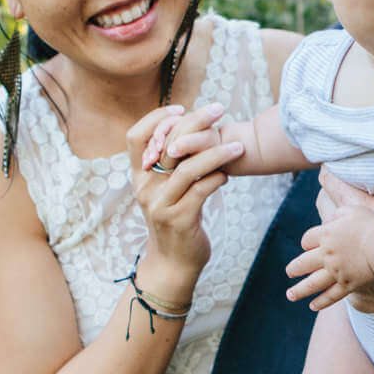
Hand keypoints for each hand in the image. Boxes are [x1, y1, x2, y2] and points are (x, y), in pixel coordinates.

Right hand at [126, 105, 241, 274]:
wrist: (173, 264)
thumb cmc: (175, 219)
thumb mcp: (165, 190)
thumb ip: (172, 165)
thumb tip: (192, 128)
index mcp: (139, 176)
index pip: (136, 137)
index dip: (156, 118)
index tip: (181, 109)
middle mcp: (145, 188)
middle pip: (168, 145)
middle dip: (195, 123)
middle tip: (219, 110)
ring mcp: (160, 205)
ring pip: (188, 168)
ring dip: (217, 153)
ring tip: (238, 147)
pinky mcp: (180, 220)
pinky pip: (201, 190)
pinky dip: (217, 178)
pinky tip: (227, 176)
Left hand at [285, 205, 373, 309]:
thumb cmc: (371, 225)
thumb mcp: (353, 210)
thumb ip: (338, 214)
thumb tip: (331, 221)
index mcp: (325, 235)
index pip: (307, 240)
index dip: (307, 242)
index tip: (309, 245)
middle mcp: (327, 255)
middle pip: (303, 263)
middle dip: (295, 268)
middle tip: (289, 272)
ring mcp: (336, 272)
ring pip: (312, 283)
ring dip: (299, 290)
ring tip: (290, 295)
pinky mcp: (347, 284)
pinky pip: (331, 296)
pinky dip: (322, 302)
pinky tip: (313, 306)